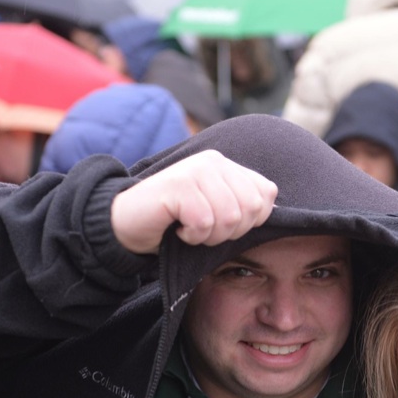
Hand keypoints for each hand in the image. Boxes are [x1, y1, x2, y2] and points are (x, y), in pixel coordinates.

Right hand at [110, 150, 277, 254]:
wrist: (125, 223)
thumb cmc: (173, 222)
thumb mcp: (215, 210)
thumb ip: (241, 204)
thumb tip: (273, 209)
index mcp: (227, 165)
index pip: (266, 194)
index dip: (251, 221)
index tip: (222, 223)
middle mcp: (214, 161)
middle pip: (251, 209)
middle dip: (230, 232)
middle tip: (203, 229)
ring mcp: (195, 170)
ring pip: (229, 218)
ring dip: (209, 236)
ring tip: (189, 228)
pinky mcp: (178, 185)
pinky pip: (204, 222)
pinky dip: (192, 236)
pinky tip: (177, 227)